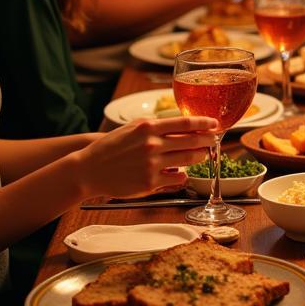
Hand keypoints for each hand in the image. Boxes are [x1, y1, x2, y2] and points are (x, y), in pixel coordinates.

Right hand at [74, 116, 217, 198]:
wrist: (89, 169)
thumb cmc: (112, 147)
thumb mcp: (133, 128)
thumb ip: (157, 125)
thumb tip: (183, 125)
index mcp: (148, 127)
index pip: (185, 123)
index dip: (204, 123)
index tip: (215, 124)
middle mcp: (152, 144)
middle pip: (192, 141)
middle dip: (208, 140)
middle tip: (214, 140)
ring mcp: (152, 164)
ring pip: (189, 160)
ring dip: (199, 157)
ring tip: (202, 155)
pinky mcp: (151, 182)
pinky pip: (178, 178)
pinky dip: (183, 174)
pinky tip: (182, 172)